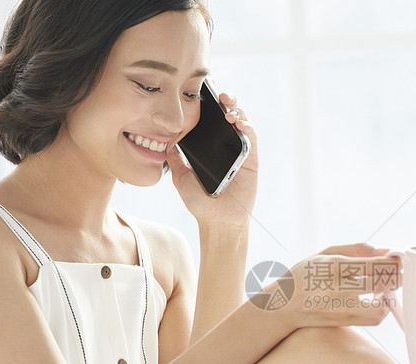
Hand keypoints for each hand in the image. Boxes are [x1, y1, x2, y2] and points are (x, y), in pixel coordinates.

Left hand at [166, 90, 258, 229]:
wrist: (217, 220)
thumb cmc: (199, 201)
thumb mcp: (180, 175)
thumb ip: (174, 157)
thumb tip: (164, 138)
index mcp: (209, 145)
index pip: (209, 118)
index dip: (206, 103)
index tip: (200, 90)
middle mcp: (225, 144)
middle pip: (226, 113)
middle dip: (223, 99)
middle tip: (216, 92)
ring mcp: (238, 149)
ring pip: (240, 119)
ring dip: (235, 108)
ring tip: (227, 105)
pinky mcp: (251, 157)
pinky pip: (250, 135)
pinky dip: (245, 125)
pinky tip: (237, 122)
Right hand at [254, 243, 401, 330]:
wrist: (283, 304)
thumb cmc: (306, 274)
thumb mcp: (325, 253)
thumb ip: (356, 249)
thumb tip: (386, 249)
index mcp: (334, 266)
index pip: (375, 264)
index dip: (394, 261)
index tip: (400, 258)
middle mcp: (337, 288)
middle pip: (381, 283)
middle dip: (398, 277)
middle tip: (402, 273)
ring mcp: (340, 308)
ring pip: (381, 307)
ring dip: (390, 297)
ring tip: (388, 288)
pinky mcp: (343, 321)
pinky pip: (373, 319)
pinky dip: (381, 309)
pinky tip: (378, 300)